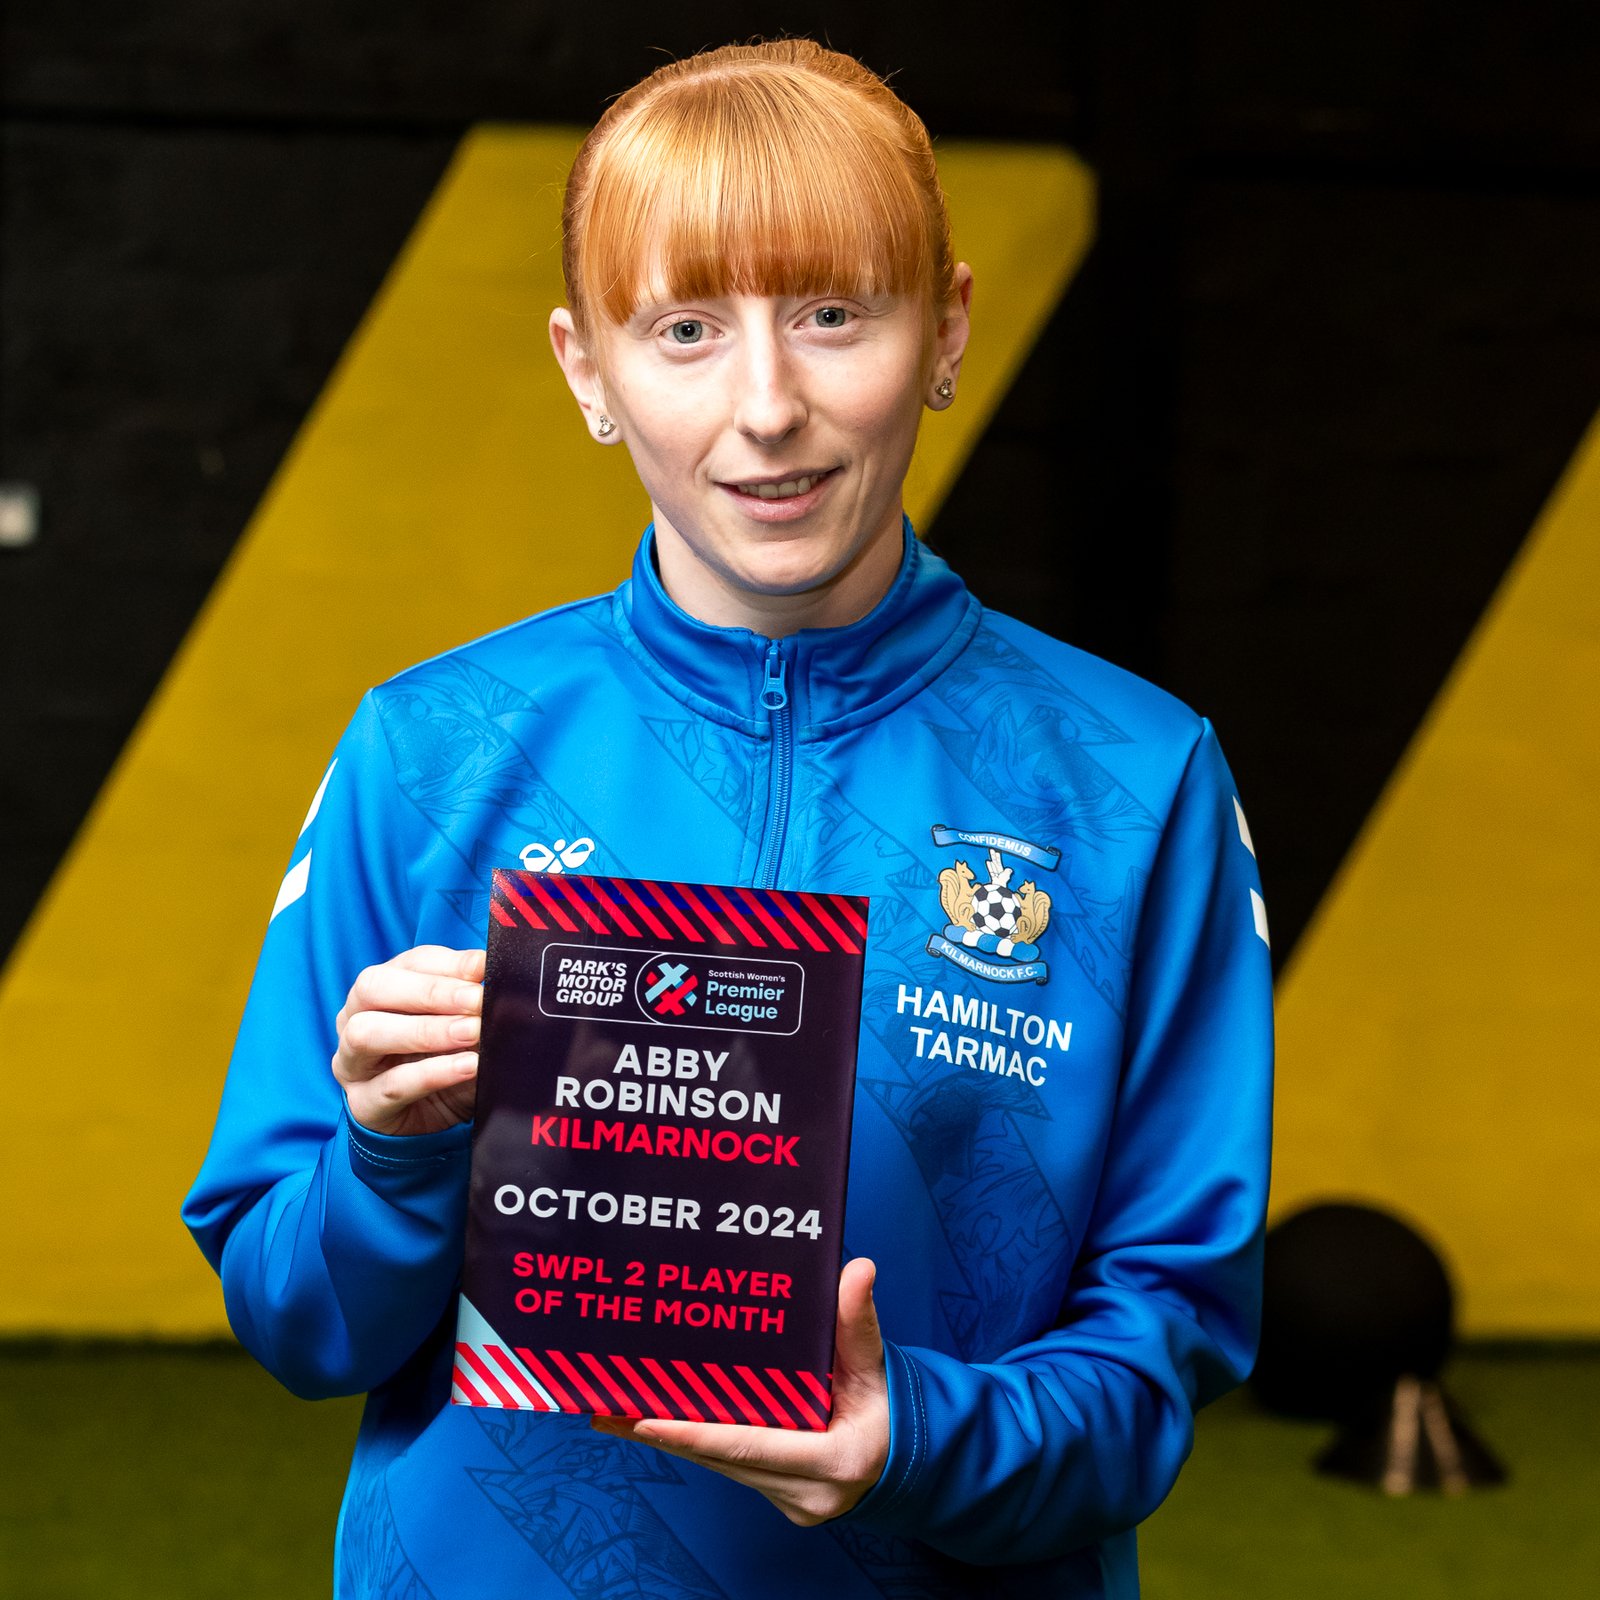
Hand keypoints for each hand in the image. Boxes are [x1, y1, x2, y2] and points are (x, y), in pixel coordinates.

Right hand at [332, 946, 484, 1136]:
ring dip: (425, 1030)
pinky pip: (392, 1085)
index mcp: (381, 990)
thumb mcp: (461, 1025)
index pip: (408, 963)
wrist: (426, 1123)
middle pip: (374, 988)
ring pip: (367, 1034)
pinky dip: (433, 1073)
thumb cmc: (442, 1060)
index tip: (485, 967)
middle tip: (476, 1000)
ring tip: (471, 1033)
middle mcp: (355, 1018)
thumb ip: (472, 1000)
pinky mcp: (363, 1103)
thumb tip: (499, 975)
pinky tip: (467, 1067)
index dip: (449, 963)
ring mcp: (352, 1062)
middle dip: (431, 991)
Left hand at [592, 1257, 889, 1525]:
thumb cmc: (890, 1408)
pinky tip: (659, 1424)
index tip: (645, 1419)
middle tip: (609, 1407)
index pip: (749, 1446)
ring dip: (672, 1439)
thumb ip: (858, 1320)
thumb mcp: (875, 1364)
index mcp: (832, 1461)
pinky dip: (697, 1444)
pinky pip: (730, 1468)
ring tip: (618, 1412)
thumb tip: (858, 1269)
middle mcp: (806, 1493)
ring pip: (719, 1466)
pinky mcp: (781, 1499)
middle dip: (664, 1432)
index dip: (694, 1433)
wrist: (908, 1458)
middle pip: (722, 1459)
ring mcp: (792, 1502)